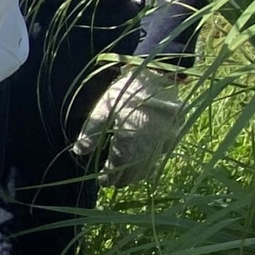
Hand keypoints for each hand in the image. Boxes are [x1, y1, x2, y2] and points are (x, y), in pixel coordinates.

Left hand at [72, 63, 182, 186]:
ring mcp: (164, 141)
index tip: (102, 180)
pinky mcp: (174, 135)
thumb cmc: (126, 90)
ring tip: (125, 175)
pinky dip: (150, 163)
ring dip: (136, 174)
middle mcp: (149, 146)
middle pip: (134, 173)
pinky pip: (161, 156)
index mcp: (130, 140)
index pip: (118, 169)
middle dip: (122, 179)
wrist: (158, 74)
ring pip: (149, 168)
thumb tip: (79, 151)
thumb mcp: (103, 109)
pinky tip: (142, 162)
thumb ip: (91, 132)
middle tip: (112, 179)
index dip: (109, 177)